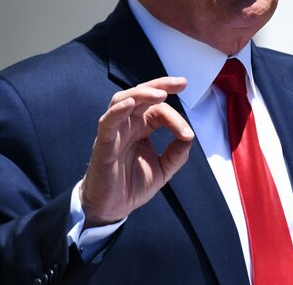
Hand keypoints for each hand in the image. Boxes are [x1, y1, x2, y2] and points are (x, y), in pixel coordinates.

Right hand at [79, 76, 193, 227]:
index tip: (187, 134)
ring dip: (141, 93)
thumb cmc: (132, 186)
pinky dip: (118, 110)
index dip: (175, 117)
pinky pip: (107, 121)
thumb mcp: (163, 169)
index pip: (159, 109)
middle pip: (141, 94)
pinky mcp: (103, 144)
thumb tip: (189, 135)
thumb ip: (177, 153)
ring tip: (160, 94)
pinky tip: (131, 104)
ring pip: (123, 100)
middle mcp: (128, 124)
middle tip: (180, 83)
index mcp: (142, 127)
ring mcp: (114, 132)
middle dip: (161, 84)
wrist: (112, 209)